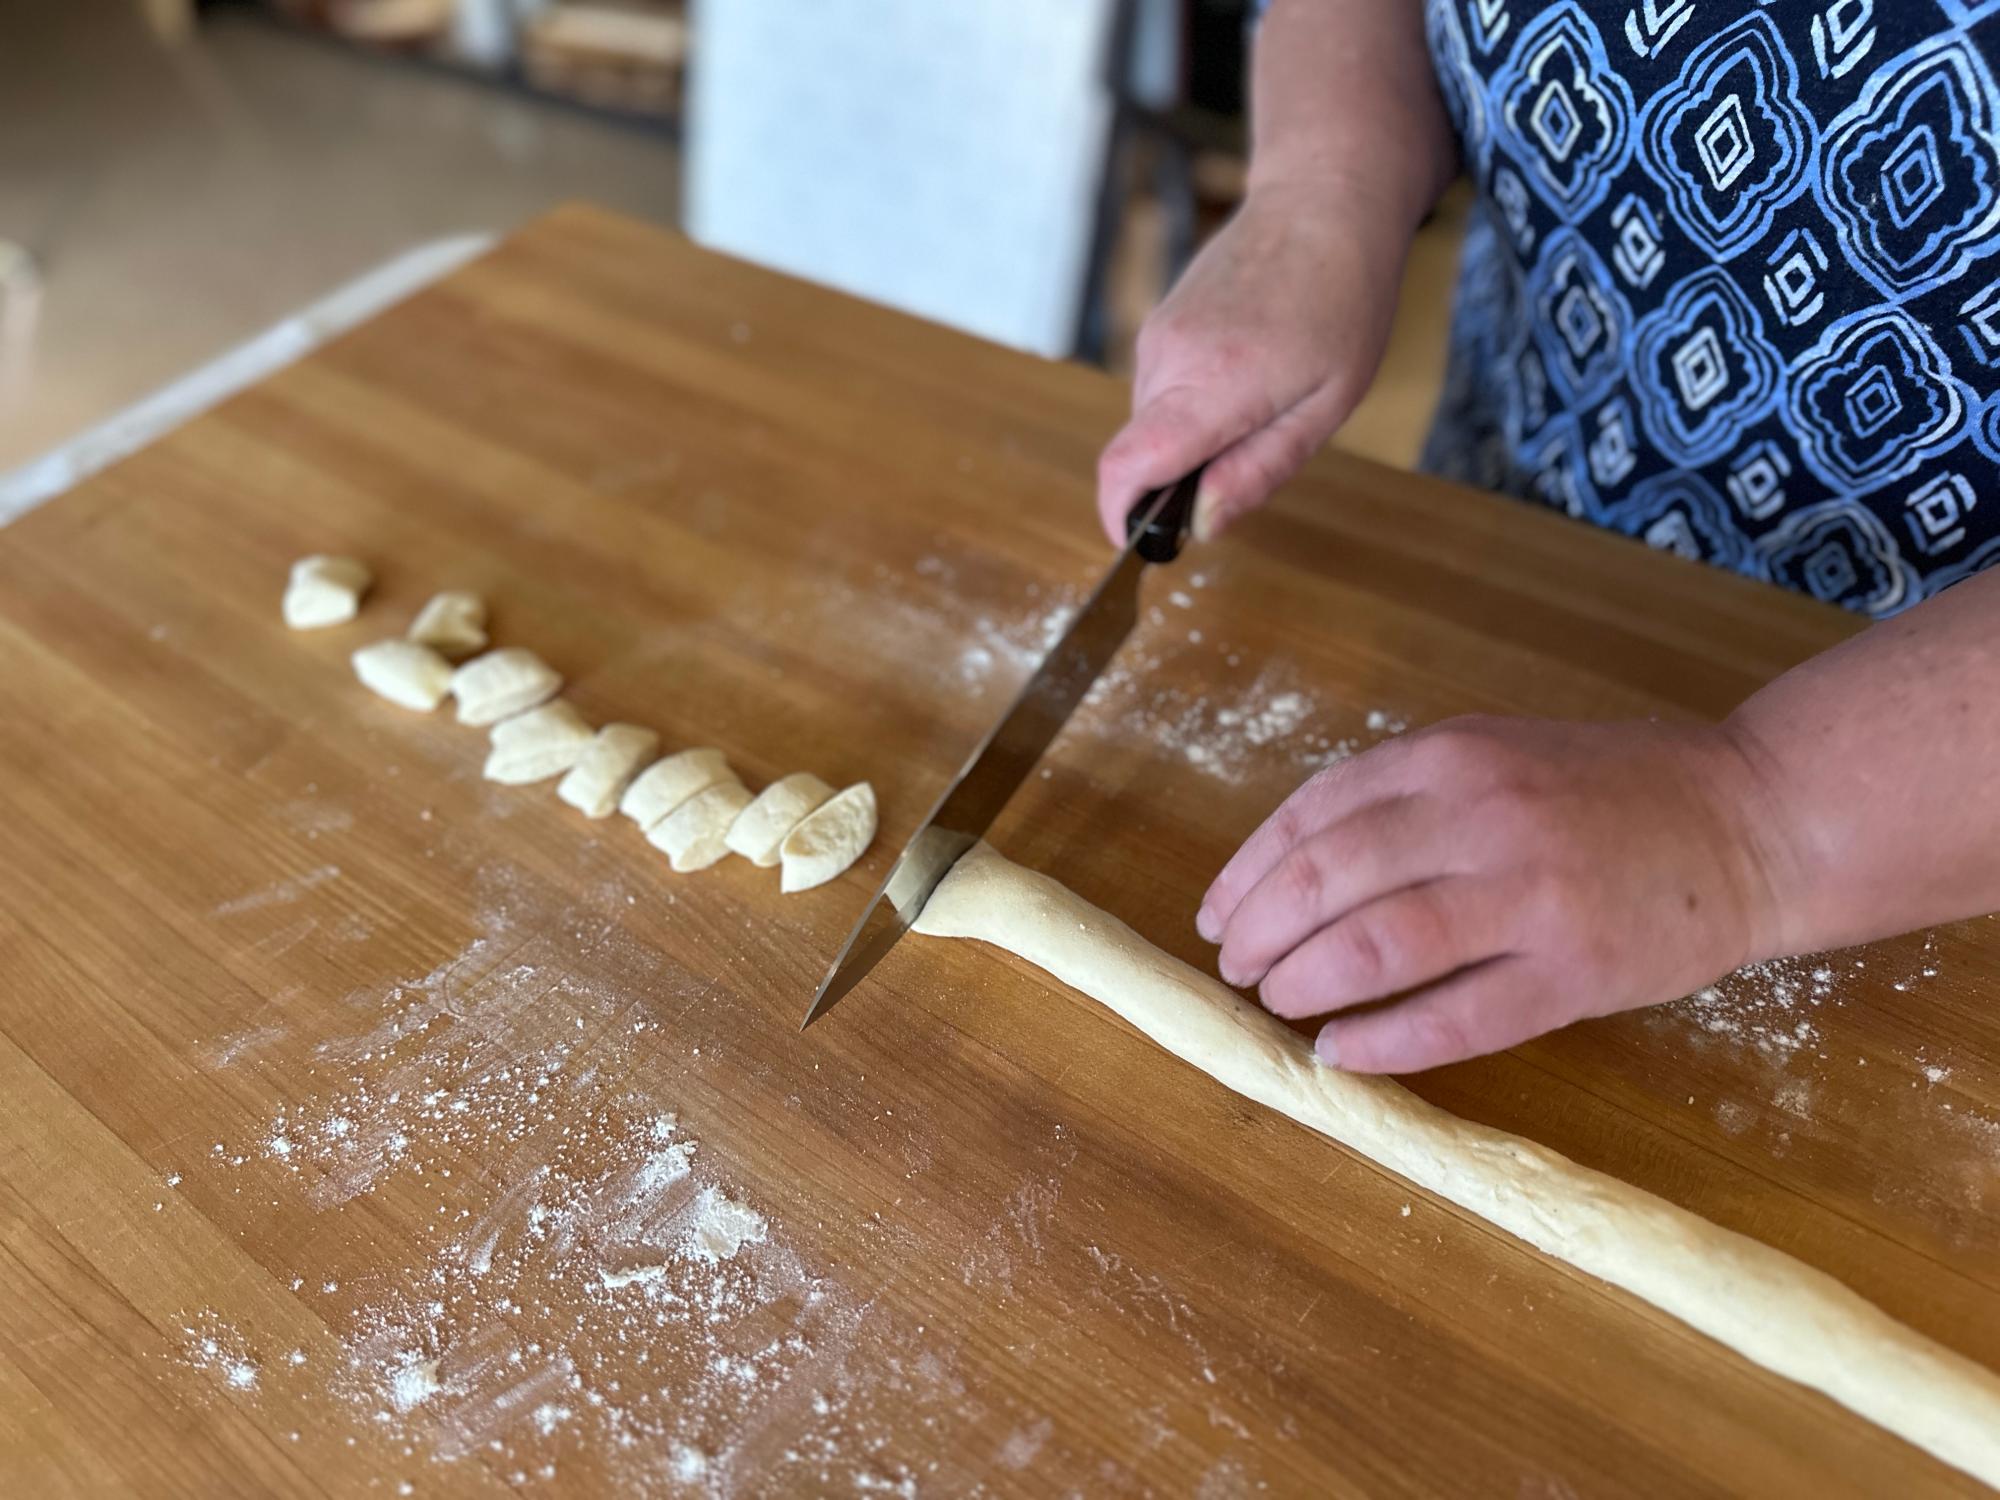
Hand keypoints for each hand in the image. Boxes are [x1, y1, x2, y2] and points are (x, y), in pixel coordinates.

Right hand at [1094, 179, 1408, 544]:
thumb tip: (1200, 525)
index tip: (1136, 542)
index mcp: (1213, 383)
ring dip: (1194, 438)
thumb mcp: (1325, 406)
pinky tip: (1247, 372)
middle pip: (1143, 454)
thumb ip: (1257, 470)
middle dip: (1183, 477)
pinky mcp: (1158, 326)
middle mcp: (1168, 359)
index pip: (1127, 466)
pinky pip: (1161, 391)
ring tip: (1264, 399)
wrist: (1322, 200)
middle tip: (1259, 447)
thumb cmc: (1343, 300)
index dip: (1119, 516)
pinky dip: (1193, 405)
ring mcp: (1156, 337)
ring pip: (1153, 423)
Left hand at [1196, 716, 1792, 1072]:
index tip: (1217, 913)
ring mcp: (1531, 895)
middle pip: (1327, 880)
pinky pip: (1456, 1017)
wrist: (1753, 819)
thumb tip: (1293, 867)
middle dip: (1261, 932)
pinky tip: (1342, 1052)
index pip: (1313, 815)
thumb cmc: (1609, 792)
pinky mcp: (1576, 971)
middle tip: (1237, 969)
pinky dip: (1384, 1041)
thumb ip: (1405, 797)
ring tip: (1276, 1003)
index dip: (1248, 872)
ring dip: (1305, 983)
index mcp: (1452, 757)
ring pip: (1376, 946)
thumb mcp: (1497, 754)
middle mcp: (1482, 816)